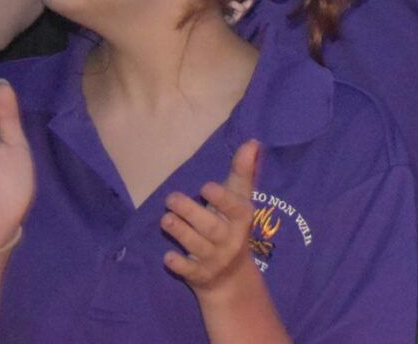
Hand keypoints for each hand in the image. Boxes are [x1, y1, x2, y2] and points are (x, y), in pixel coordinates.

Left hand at [163, 139, 265, 302]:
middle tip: (171, 198)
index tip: (205, 187)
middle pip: (212, 227)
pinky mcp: (199, 276)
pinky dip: (179, 264)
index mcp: (241, 219)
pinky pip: (189, 271)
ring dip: (181, 232)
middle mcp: (230, 240)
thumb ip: (242, 173)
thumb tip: (252, 142)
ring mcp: (215, 260)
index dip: (222, 198)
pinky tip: (167, 256)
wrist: (231, 277)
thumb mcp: (239, 201)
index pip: (235, 208)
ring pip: (198, 246)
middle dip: (191, 212)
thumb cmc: (232, 227)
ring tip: (165, 219)